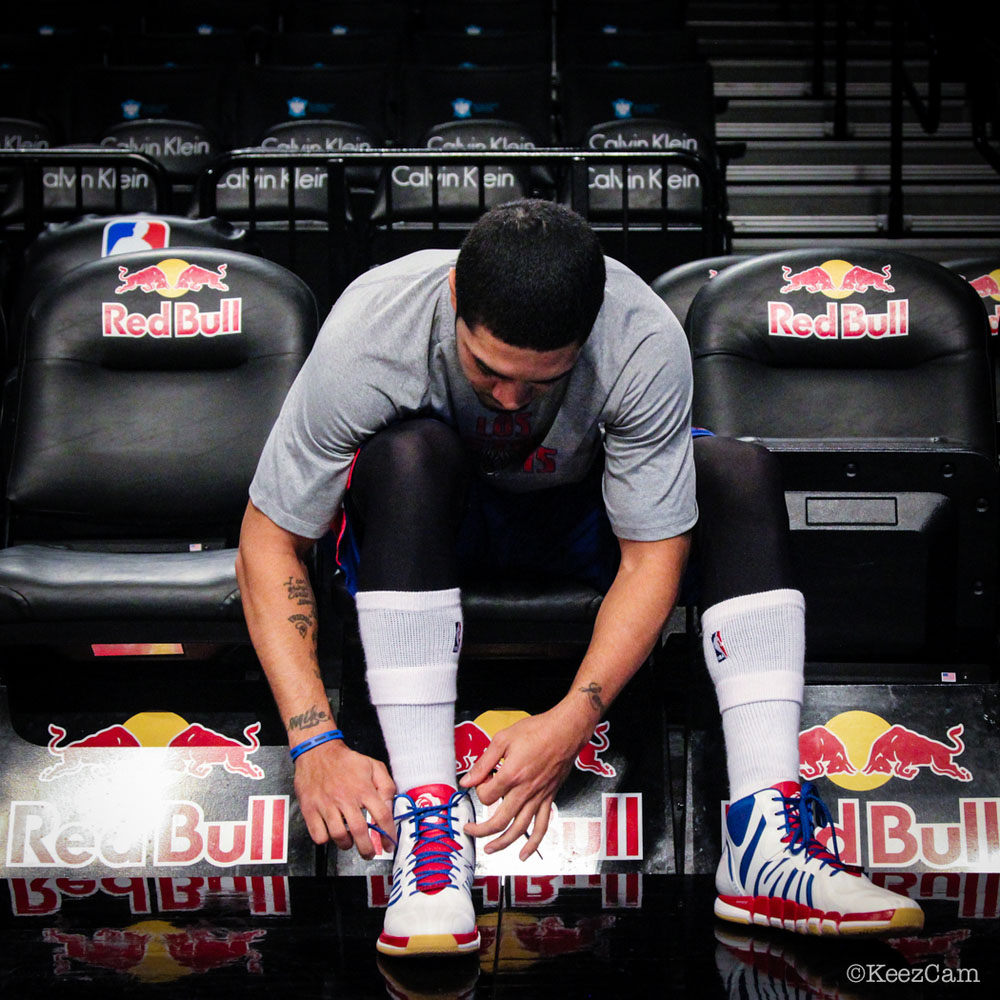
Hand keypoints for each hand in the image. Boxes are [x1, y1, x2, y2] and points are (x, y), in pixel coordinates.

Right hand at [293, 740, 395, 858]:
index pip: (382, 816)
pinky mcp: (310, 809)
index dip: (389, 834)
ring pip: (339, 836)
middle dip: (368, 849)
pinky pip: (318, 835)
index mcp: (363, 788)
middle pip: (360, 832)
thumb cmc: (345, 760)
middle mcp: (345, 798)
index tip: (389, 845)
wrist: (318, 751)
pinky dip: (325, 840)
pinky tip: (330, 833)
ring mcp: (326, 805)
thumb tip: (390, 806)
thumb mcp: (373, 766)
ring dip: (347, 845)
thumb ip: (386, 786)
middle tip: (370, 853)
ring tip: (350, 841)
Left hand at [459, 705, 591, 860]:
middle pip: (499, 820)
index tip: (481, 780)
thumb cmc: (537, 730)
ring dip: (503, 843)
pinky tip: (524, 853)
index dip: (478, 790)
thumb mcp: (503, 739)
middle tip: (470, 829)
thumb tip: (467, 780)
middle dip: (481, 829)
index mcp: (512, 774)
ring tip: (490, 849)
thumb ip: (483, 762)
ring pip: (519, 828)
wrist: (565, 730)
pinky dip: (533, 843)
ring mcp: (538, 797)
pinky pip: (542, 826)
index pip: (486, 795)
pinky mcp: (548, 798)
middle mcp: (525, 790)